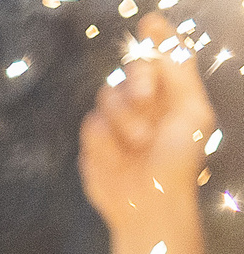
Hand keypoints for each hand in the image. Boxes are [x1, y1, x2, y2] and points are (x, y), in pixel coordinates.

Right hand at [81, 15, 216, 232]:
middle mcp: (144, 103)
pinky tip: (118, 158)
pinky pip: (90, 124)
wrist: (148, 202)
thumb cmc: (178, 160)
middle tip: (146, 96)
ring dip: (124, 119)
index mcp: (173, 94)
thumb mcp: (191, 111)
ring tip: (138, 143)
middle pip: (131, 69)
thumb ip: (178, 74)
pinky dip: (105, 140)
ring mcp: (117, 122)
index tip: (149, 21)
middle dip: (137, 79)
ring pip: (107, 95)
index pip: (162, 56)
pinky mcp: (94, 141)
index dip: (156, 38)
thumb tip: (160, 40)